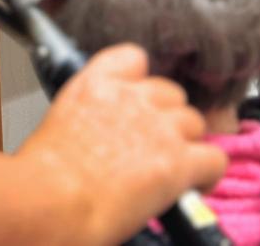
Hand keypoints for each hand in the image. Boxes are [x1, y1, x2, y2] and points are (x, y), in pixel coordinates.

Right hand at [20, 44, 226, 243]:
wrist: (54, 202)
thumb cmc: (45, 176)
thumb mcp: (60, 123)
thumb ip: (90, 114)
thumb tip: (102, 131)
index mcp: (95, 84)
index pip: (133, 58)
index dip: (141, 80)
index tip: (140, 96)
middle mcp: (130, 97)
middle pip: (171, 93)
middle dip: (167, 116)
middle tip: (154, 143)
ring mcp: (158, 127)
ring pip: (195, 123)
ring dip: (187, 143)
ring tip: (173, 167)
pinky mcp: (178, 161)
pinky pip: (215, 159)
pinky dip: (208, 174)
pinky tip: (194, 185)